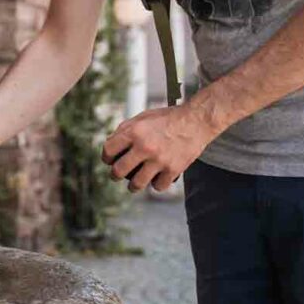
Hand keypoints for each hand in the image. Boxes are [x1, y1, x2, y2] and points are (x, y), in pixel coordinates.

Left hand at [101, 101, 218, 192]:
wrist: (196, 120)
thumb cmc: (168, 118)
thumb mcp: (143, 117)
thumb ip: (126, 129)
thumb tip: (111, 144)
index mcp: (134, 131)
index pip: (108, 150)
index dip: (106, 157)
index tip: (110, 160)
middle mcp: (145, 146)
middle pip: (118, 171)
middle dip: (115, 175)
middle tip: (117, 175)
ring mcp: (159, 160)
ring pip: (136, 184)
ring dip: (133, 186)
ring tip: (134, 185)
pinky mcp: (173, 169)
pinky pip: (158, 186)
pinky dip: (156, 184)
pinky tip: (157, 178)